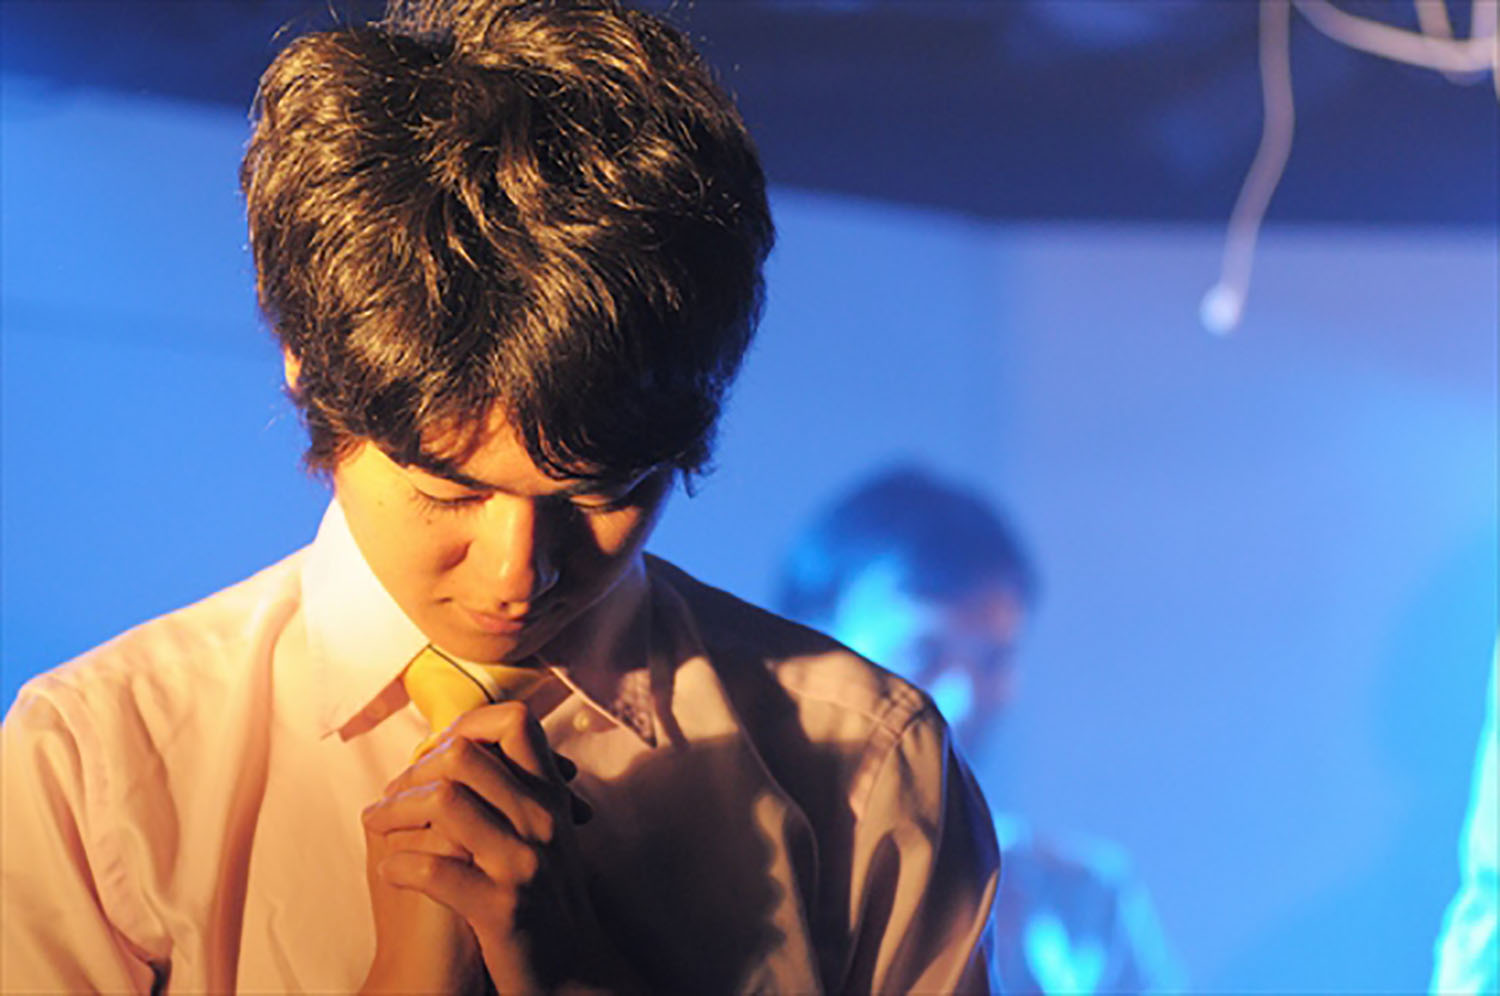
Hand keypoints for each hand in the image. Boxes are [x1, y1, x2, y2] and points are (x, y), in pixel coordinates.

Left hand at [362, 702, 629, 994]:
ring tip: (380, 826)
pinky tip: (392, 872)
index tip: (437, 755)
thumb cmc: (546, 899)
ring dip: (395, 810)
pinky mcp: (501, 908)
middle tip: (395, 794)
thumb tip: (461, 747)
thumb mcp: (544, 834)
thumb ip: (515, 792)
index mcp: (549, 797)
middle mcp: (541, 820)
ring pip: (445, 800)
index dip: (465, 726)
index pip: (514, 723)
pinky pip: (433, 871)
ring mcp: (522, 862)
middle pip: (466, 754)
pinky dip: (399, 867)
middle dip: (415, 770)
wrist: (573, 972)